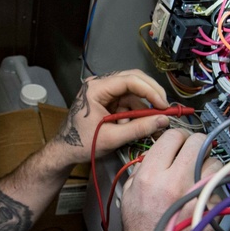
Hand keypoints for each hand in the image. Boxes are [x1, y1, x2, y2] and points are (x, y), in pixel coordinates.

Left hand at [49, 70, 171, 166]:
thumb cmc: (82, 144)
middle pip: (134, 80)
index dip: (150, 91)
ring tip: (146, 125)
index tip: (163, 105)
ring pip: (133, 92)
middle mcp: (100, 84)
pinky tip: (132, 126)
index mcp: (96, 88)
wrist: (65, 151)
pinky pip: (128, 101)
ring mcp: (104, 91)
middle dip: (151, 95)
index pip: (130, 79)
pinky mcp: (107, 99)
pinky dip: (135, 113)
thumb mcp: (113, 138)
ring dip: (142, 108)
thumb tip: (163, 120)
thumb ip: (139, 128)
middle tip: (164, 109)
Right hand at [115, 129, 221, 230]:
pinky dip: (212, 189)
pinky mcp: (210, 208)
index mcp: (151, 175)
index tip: (181, 141)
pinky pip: (219, 187)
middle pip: (198, 142)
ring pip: (215, 162)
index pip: (173, 136)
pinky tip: (202, 197)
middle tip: (194, 153)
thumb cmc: (141, 229)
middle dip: (197, 145)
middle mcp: (175, 181)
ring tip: (200, 176)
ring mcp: (196, 195)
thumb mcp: (129, 192)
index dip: (178, 136)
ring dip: (209, 166)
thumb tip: (160, 152)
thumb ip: (143, 167)